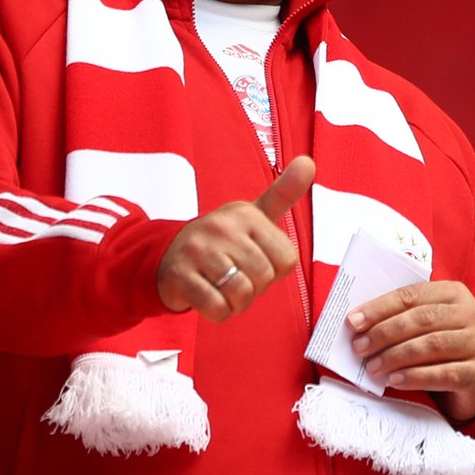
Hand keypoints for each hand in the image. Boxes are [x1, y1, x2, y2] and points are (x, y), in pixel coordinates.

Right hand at [157, 156, 315, 321]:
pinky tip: (208, 296)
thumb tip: (308, 162)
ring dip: (236, 302)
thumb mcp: (252, 215)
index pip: (287, 260)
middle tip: (236, 277)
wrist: (165, 255)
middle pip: (264, 278)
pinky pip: (217, 307)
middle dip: (255, 288)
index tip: (255, 261)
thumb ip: (283, 193)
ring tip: (222, 287)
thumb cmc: (220, 240)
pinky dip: (218, 312)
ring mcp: (198, 251)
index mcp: (246, 214)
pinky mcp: (180, 276)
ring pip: (241, 293)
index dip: (274, 271)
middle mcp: (222, 227)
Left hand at [350, 281, 474, 422]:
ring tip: (373, 366)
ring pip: (432, 345)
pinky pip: (444, 374)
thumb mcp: (426, 325)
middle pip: (422, 319)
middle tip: (359, 347)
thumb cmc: (442, 348)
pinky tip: (395, 380)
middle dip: (385, 332)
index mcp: (454, 293)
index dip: (380, 308)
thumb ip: (401, 318)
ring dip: (396, 356)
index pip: (412, 295)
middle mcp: (471, 314)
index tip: (353, 321)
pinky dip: (415, 377)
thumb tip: (358, 324)